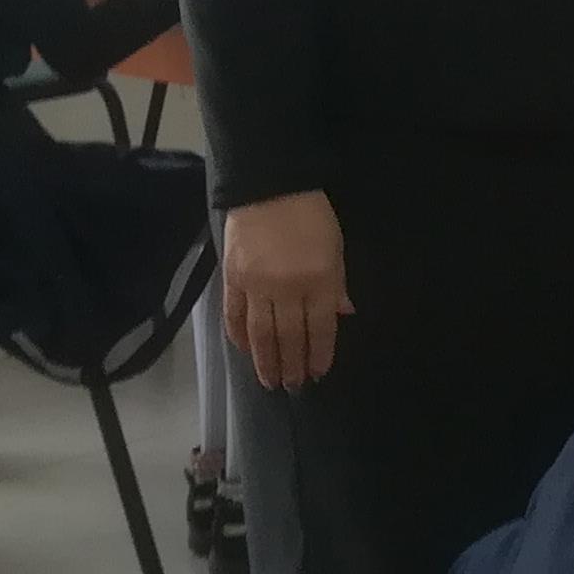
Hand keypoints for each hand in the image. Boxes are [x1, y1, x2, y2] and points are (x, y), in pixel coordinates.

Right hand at [223, 191, 349, 391]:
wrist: (269, 186)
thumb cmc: (311, 215)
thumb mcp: (336, 247)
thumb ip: (337, 284)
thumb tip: (342, 315)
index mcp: (318, 281)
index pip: (319, 328)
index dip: (319, 354)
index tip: (318, 373)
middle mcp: (287, 289)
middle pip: (289, 337)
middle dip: (292, 365)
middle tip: (293, 386)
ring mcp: (256, 285)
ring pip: (261, 334)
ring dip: (265, 361)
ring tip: (269, 381)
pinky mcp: (232, 278)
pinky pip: (234, 315)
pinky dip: (239, 336)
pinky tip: (244, 351)